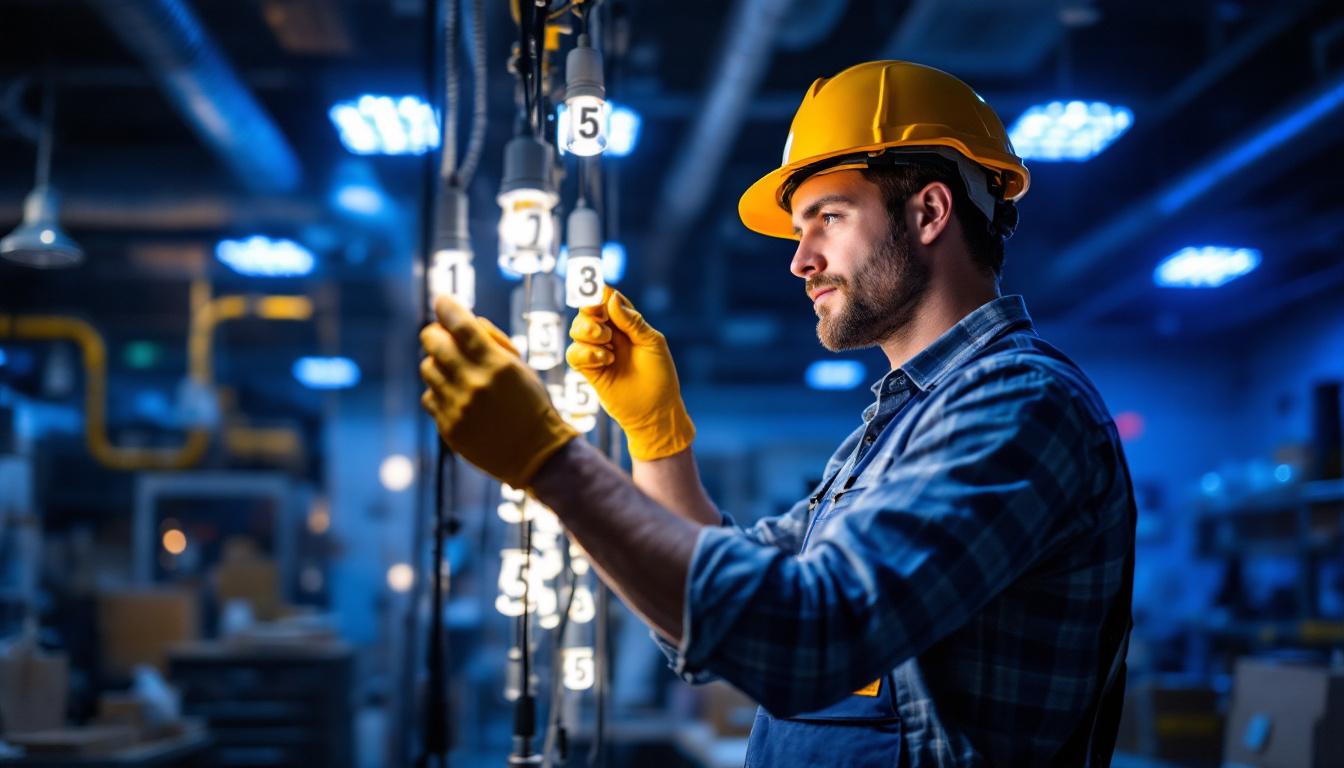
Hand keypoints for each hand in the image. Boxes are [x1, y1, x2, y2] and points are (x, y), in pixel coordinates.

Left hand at [420, 297, 576, 488]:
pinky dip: (439, 393)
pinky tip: (455, 397)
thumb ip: (494, 341)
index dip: (447, 307)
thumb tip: (464, 320)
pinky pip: (429, 398)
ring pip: (427, 370)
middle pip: (434, 343)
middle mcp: (475, 384)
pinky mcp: (449, 427)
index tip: (442, 300)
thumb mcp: (521, 367)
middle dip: (434, 333)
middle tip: (438, 333)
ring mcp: (458, 407)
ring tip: (452, 371)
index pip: (462, 325)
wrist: (536, 454)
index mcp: (498, 365)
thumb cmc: (532, 404)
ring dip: (436, 364)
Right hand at [566, 288, 694, 460]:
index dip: (599, 293)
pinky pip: (574, 354)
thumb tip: (611, 297)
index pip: (607, 300)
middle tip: (603, 324)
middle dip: (590, 312)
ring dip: (588, 331)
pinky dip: (585, 352)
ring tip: (606, 344)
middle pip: (587, 312)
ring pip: (577, 329)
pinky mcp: (589, 371)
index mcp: (627, 323)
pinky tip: (604, 360)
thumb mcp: (652, 343)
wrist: (655, 411)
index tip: (598, 295)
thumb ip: (632, 321)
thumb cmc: (660, 376)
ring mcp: (598, 352)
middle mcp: (610, 335)